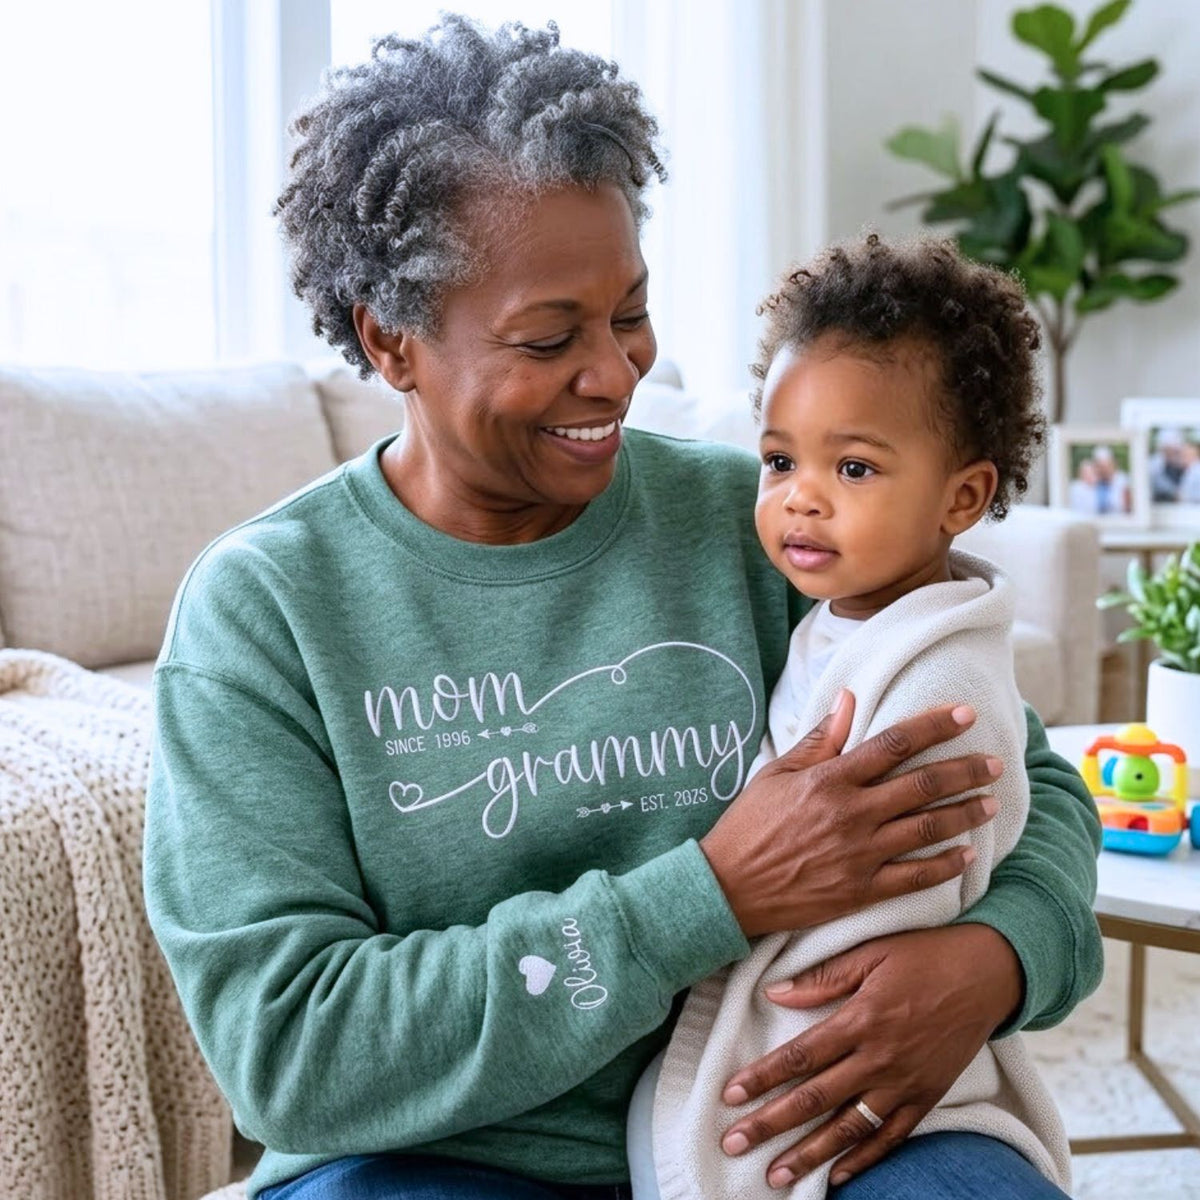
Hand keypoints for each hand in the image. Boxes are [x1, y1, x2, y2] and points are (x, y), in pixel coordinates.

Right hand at [699, 693, 1002, 936]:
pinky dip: (945, 865)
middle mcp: (851, 814)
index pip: (894, 743)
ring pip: (927, 829)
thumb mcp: (776, 773)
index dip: (934, 726)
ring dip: (964, 813)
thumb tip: (850, 699)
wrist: (727, 888)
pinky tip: (967, 855)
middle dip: (965, 769)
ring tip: (990, 802)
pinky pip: (915, 877)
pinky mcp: (861, 891)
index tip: (965, 714)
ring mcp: (859, 855)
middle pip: (923, 785)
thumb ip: (820, 739)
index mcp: (830, 779)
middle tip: (994, 762)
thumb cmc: (748, 825)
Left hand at [718, 924, 1022, 1188]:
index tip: (730, 1094)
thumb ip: (822, 977)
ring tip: (776, 1176)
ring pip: (850, 1128)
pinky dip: (863, 1159)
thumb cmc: (924, 955)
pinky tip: (836, 1176)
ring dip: (810, 1154)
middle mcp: (881, 1058)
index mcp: (862, 1018)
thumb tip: (774, 992)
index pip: (801, 1055)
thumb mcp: (870, 952)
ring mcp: (905, 1083)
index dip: (763, 1076)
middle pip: (816, 1099)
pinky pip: (891, 1138)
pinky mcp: (927, 1097)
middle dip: (771, 1123)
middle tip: (735, 1142)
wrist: (988, 974)